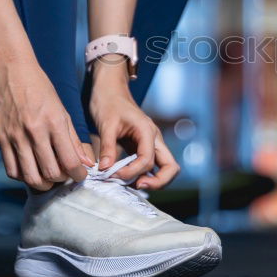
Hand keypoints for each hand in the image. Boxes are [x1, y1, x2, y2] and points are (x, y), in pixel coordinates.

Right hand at [0, 58, 92, 189]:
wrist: (12, 72)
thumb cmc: (41, 89)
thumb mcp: (63, 111)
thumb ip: (74, 139)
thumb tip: (86, 162)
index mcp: (54, 123)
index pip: (69, 161)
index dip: (78, 174)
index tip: (81, 174)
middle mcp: (34, 132)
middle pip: (50, 173)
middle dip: (62, 180)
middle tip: (65, 175)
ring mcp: (15, 137)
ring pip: (30, 177)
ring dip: (43, 184)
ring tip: (50, 177)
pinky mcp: (1, 140)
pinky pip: (12, 170)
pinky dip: (24, 177)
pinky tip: (31, 170)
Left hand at [88, 58, 179, 189]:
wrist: (110, 89)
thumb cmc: (109, 101)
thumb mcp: (105, 123)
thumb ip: (107, 147)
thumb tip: (105, 169)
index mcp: (147, 131)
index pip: (148, 160)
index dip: (132, 172)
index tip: (112, 175)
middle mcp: (154, 139)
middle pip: (170, 167)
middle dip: (158, 182)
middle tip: (137, 186)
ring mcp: (151, 144)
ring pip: (164, 168)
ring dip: (151, 180)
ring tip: (129, 184)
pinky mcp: (143, 147)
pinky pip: (150, 166)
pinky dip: (142, 175)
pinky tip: (126, 178)